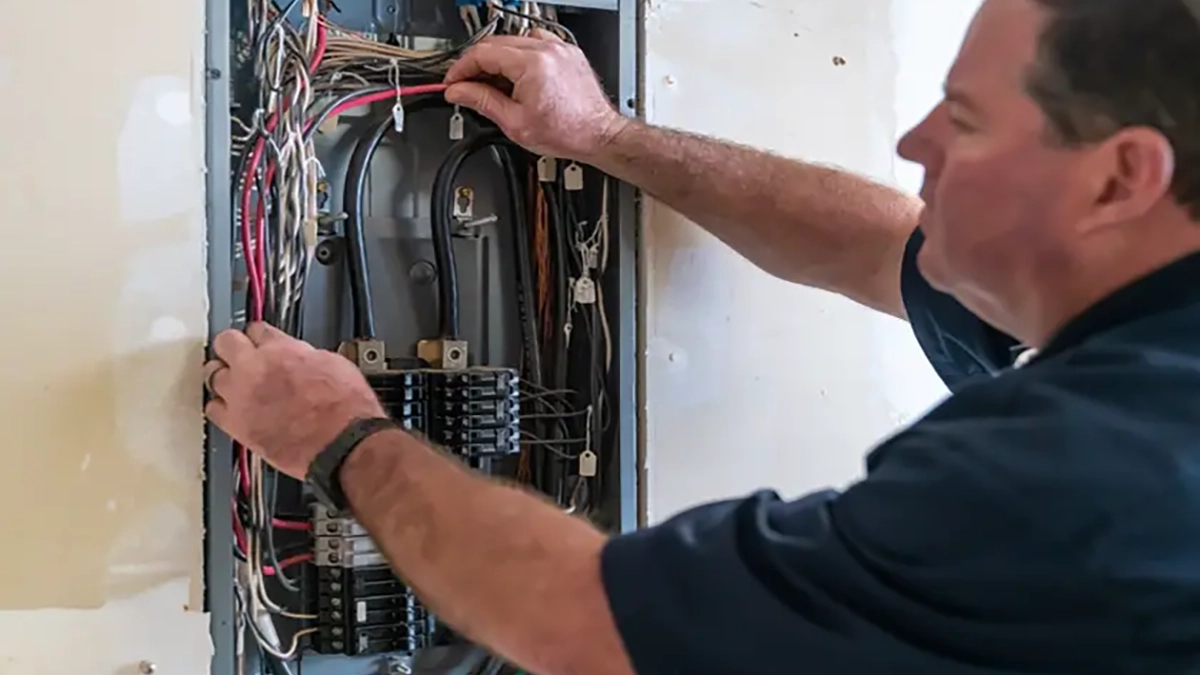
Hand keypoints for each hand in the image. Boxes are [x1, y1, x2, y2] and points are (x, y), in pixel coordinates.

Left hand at [203, 323, 385, 478]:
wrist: (342, 442)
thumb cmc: (344, 408)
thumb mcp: (333, 364)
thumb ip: (305, 356)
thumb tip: (298, 358)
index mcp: (280, 349)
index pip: (257, 329)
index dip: (260, 334)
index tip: (260, 339)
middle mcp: (254, 368)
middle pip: (225, 342)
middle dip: (232, 346)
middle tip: (238, 353)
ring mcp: (241, 396)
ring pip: (212, 374)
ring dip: (222, 375)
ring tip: (231, 381)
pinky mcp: (236, 425)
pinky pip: (212, 409)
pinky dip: (220, 407)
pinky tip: (229, 408)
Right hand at [443, 30, 629, 159]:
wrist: (598, 134)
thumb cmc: (566, 132)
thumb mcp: (515, 123)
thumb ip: (482, 102)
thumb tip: (458, 92)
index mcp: (532, 64)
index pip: (482, 53)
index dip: (461, 68)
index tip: (453, 81)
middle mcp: (547, 49)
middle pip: (496, 43)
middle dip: (476, 64)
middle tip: (466, 85)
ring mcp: (559, 48)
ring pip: (514, 40)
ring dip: (498, 58)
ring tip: (493, 83)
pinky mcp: (567, 52)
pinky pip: (536, 42)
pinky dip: (520, 55)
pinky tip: (517, 75)